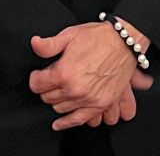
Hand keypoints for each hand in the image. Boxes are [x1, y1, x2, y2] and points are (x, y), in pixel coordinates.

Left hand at [28, 23, 147, 129]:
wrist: (125, 42)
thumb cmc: (99, 37)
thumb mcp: (71, 35)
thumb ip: (49, 44)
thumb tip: (34, 44)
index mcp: (64, 72)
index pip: (37, 84)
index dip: (36, 78)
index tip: (38, 74)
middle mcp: (74, 89)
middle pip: (47, 97)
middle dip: (46, 88)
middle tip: (51, 80)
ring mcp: (88, 99)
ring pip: (59, 108)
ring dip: (56, 100)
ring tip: (60, 90)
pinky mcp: (100, 104)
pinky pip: (78, 120)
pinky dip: (66, 124)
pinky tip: (58, 124)